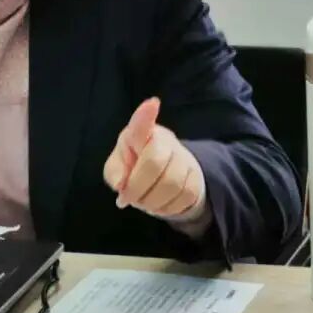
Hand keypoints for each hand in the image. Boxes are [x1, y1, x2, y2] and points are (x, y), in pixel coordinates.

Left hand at [102, 97, 204, 216]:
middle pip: (154, 163)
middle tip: (128, 198)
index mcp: (141, 133)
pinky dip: (167, 208)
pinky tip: (159, 204)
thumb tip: (121, 184)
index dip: (146, 114)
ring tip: (143, 201)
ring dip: (152, 201)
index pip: (143, 123)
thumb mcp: (118, 165)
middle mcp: (166, 140)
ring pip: (171, 184)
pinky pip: (184, 197)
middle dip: (137, 188)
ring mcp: (185, 158)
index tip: (152, 103)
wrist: (166, 175)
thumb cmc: (135, 164)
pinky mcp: (197, 178)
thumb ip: (115, 171)